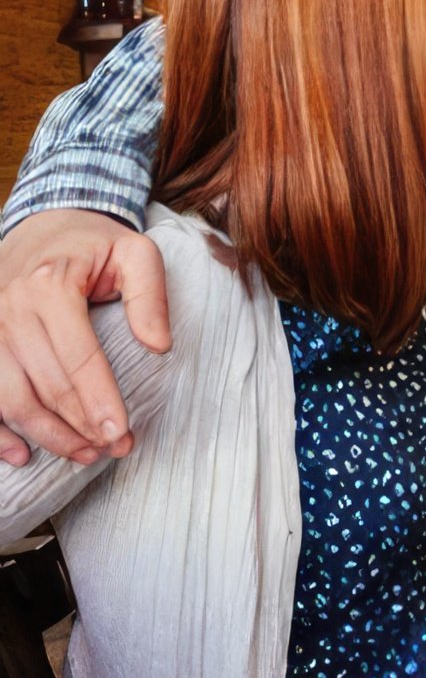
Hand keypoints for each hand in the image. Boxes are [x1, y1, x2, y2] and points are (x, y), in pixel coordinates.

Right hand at [0, 210, 170, 465]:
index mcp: (50, 286)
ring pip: (8, 397)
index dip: (100, 401)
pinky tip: (22, 454)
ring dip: (45, 434)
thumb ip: (151, 297)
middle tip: (113, 450)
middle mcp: (8, 308)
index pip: (78, 357)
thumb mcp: (137, 253)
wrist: (44, 223)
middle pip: (43, 384)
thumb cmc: (96, 243)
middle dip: (79, 426)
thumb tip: (159, 347)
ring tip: (84, 454)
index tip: (121, 435)